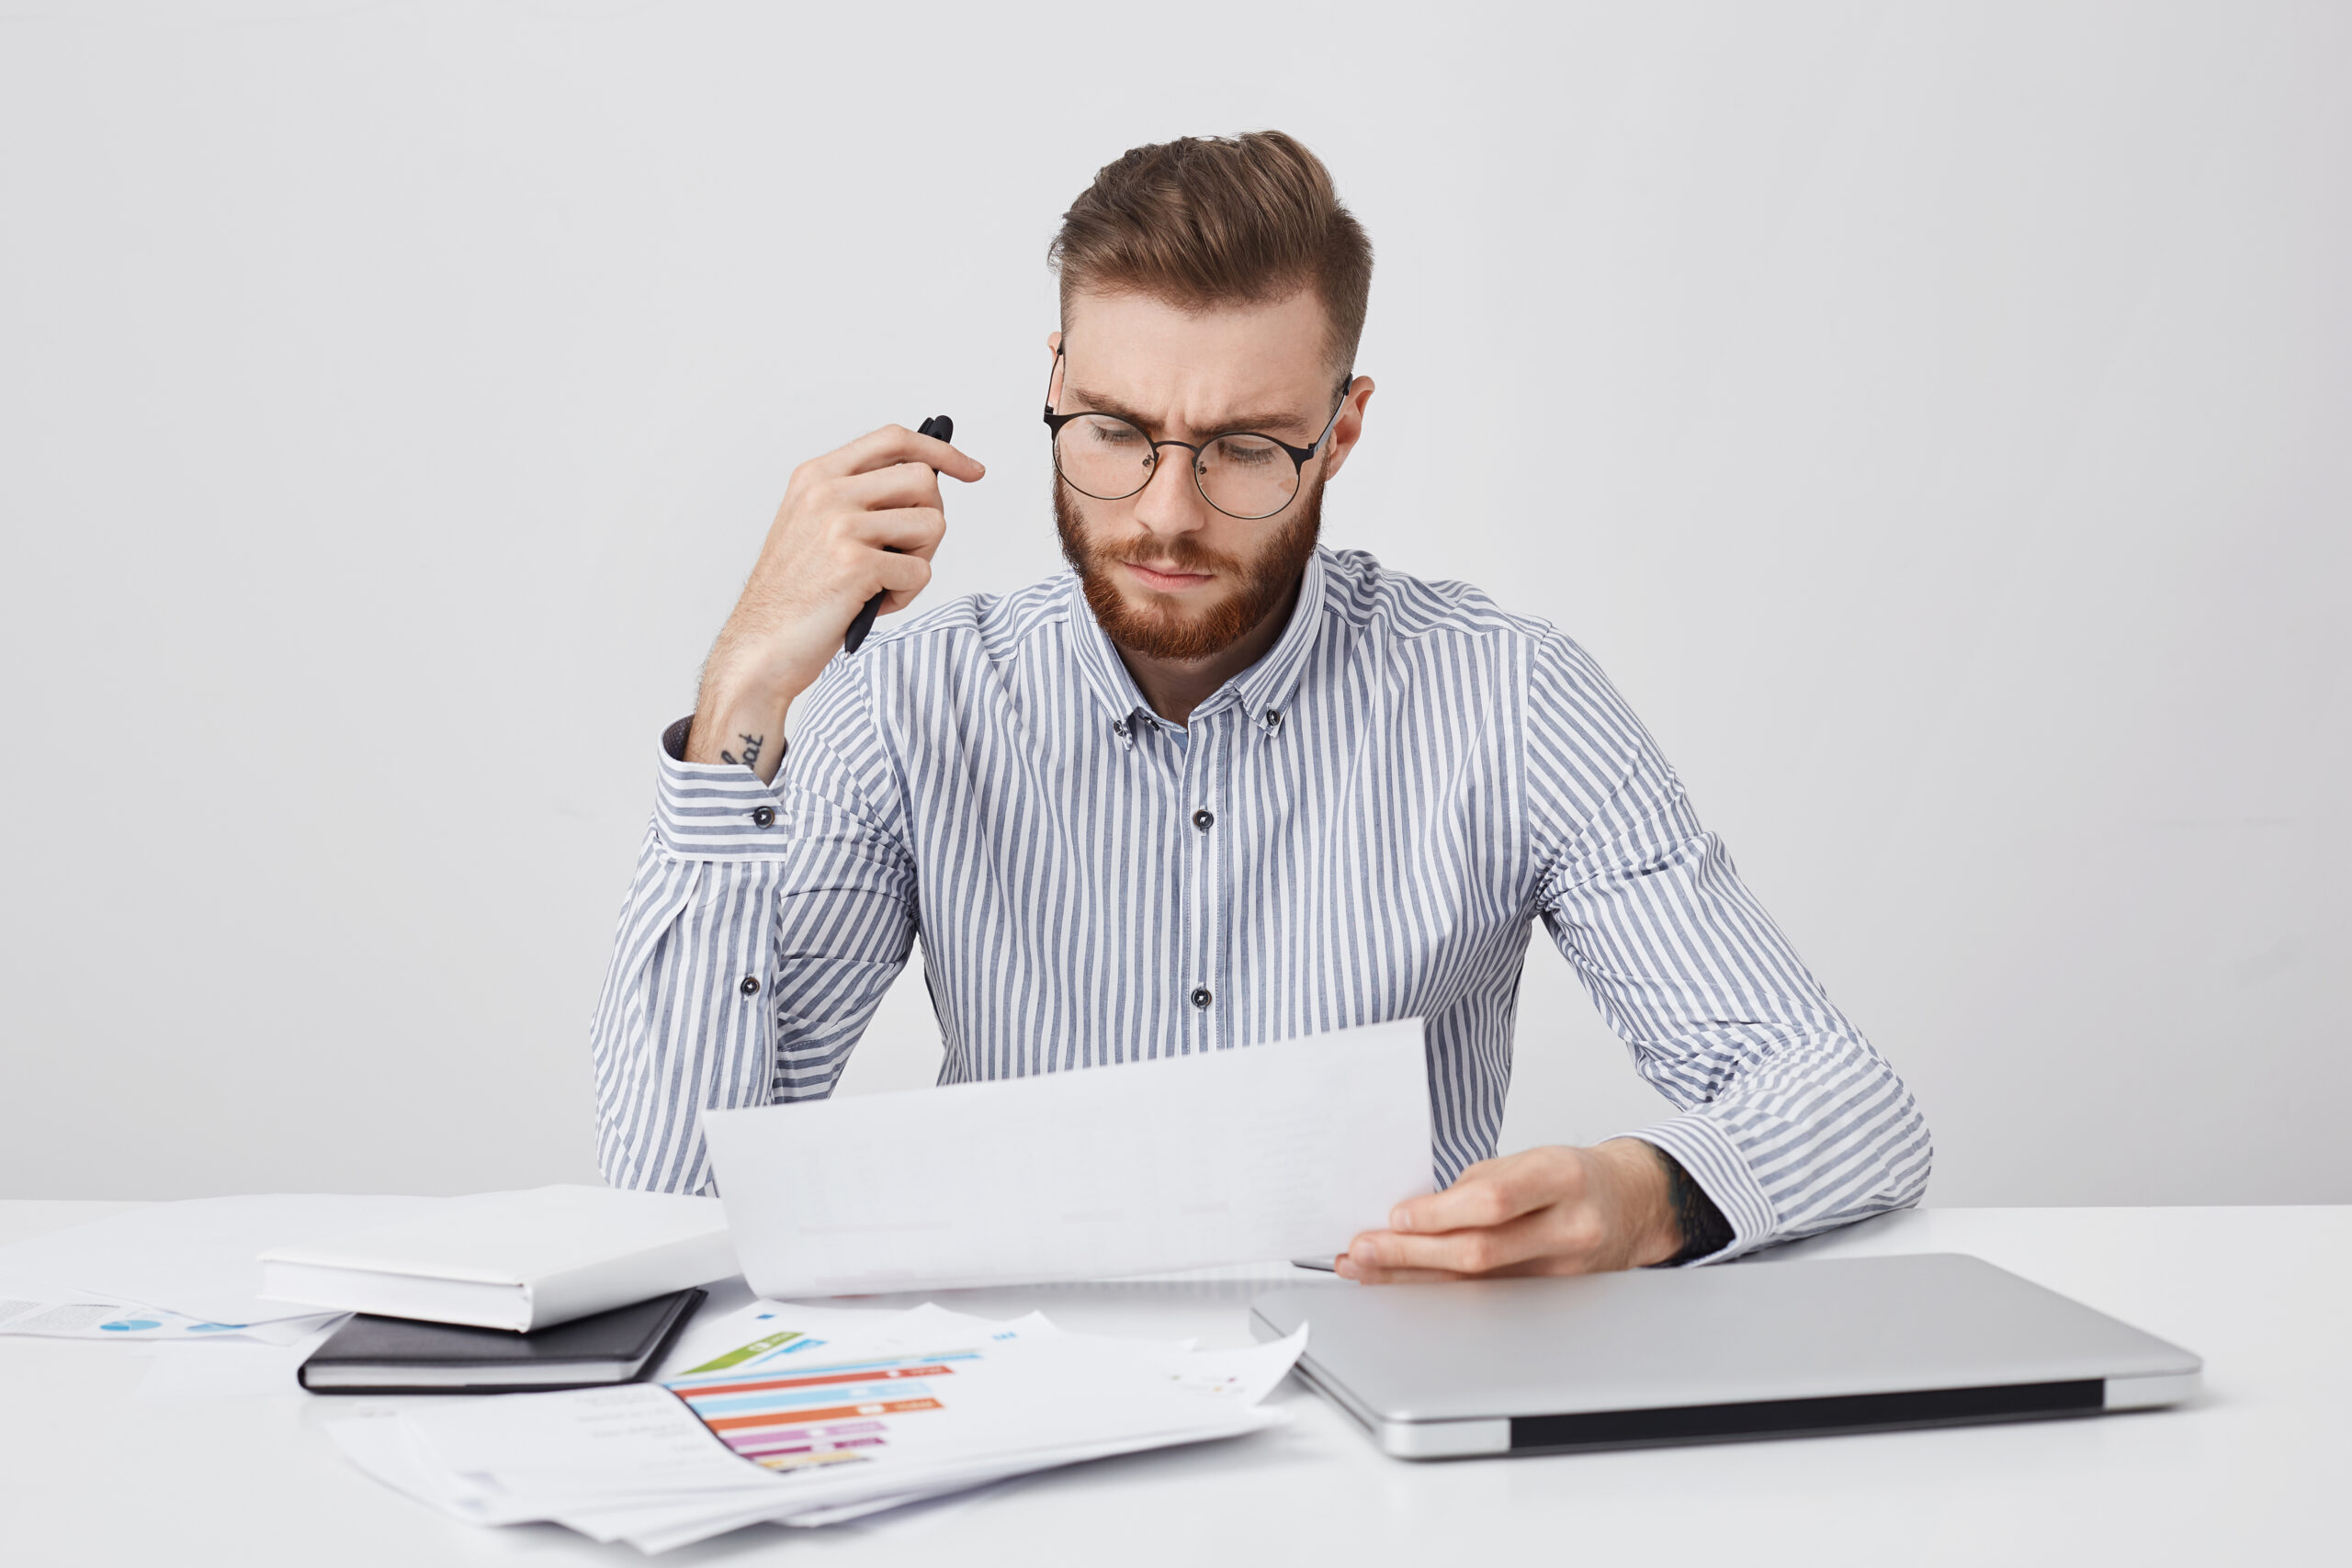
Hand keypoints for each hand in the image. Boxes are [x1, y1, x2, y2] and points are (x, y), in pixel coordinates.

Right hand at [687, 424, 984, 778]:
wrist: (760, 647)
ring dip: (921, 559)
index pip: (894, 439)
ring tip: (884, 582)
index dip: (940, 451)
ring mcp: (839, 524)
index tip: (971, 470)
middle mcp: (827, 491)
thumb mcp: (816, 527)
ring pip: (932, 523)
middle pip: (923, 480)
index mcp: (816, 475)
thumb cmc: (795, 595)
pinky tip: (872, 604)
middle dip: (930, 521)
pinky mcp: (855, 563)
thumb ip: (860, 499)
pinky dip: (906, 595)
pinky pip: (921, 571)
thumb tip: (929, 486)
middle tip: (907, 553)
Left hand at [1335, 1140, 1681, 1282]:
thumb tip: (1411, 1218)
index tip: (1397, 1217)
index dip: (1441, 1213)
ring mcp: (1565, 1274)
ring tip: (1367, 1270)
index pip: (1495, 1201)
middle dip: (1412, 1254)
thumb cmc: (1572, 1178)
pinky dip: (1441, 1292)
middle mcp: (1570, 1229)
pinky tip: (1406, 1285)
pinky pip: (1487, 1299)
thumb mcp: (1530, 1160)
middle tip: (1363, 1250)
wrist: (1630, 1205)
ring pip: (1478, 1285)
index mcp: (1562, 1178)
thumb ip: (1476, 1186)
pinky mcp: (1553, 1302)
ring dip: (1414, 1278)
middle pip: (1481, 1251)